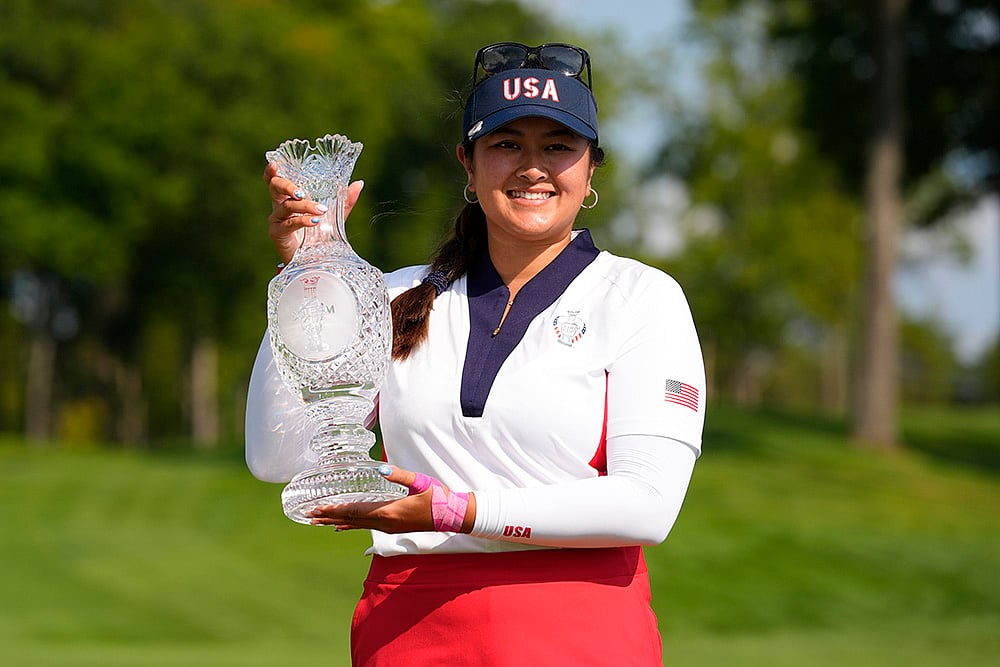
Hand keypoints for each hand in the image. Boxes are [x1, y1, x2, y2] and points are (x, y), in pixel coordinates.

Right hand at [263, 161, 364, 263]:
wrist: (314, 261)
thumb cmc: (319, 236)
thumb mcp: (334, 216)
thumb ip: (344, 201)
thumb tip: (359, 183)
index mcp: (288, 198)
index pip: (275, 181)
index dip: (271, 172)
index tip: (275, 163)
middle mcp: (279, 206)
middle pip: (275, 187)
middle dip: (288, 186)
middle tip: (303, 192)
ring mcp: (276, 219)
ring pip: (287, 206)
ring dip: (305, 206)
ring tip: (321, 210)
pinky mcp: (277, 233)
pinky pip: (289, 223)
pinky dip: (303, 220)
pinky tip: (314, 221)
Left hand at [306, 465, 475, 533]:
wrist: (452, 516)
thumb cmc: (438, 498)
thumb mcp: (421, 483)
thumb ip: (400, 475)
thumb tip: (382, 468)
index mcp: (388, 512)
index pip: (355, 511)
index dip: (335, 509)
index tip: (317, 508)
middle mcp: (385, 523)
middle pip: (351, 521)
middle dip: (329, 517)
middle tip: (309, 516)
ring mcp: (388, 527)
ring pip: (356, 525)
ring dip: (336, 522)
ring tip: (319, 521)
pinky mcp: (392, 528)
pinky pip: (365, 527)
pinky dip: (350, 526)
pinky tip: (341, 527)